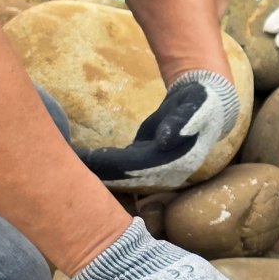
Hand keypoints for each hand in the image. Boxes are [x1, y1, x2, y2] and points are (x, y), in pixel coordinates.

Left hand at [79, 70, 239, 189]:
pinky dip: (105, 165)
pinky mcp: (148, 163)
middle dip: (99, 172)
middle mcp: (168, 174)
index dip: (112, 165)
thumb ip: (181, 122)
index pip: (137, 168)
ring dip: (99, 171)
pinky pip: (124, 169)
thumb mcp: (197, 106)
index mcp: (179, 162)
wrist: (209, 103)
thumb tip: (164, 141)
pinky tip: (87, 160)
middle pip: (126, 177)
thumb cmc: (202, 102)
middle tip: (69, 162)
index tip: (87, 160)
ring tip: (72, 161)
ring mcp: (158, 171)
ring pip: (123, 177)